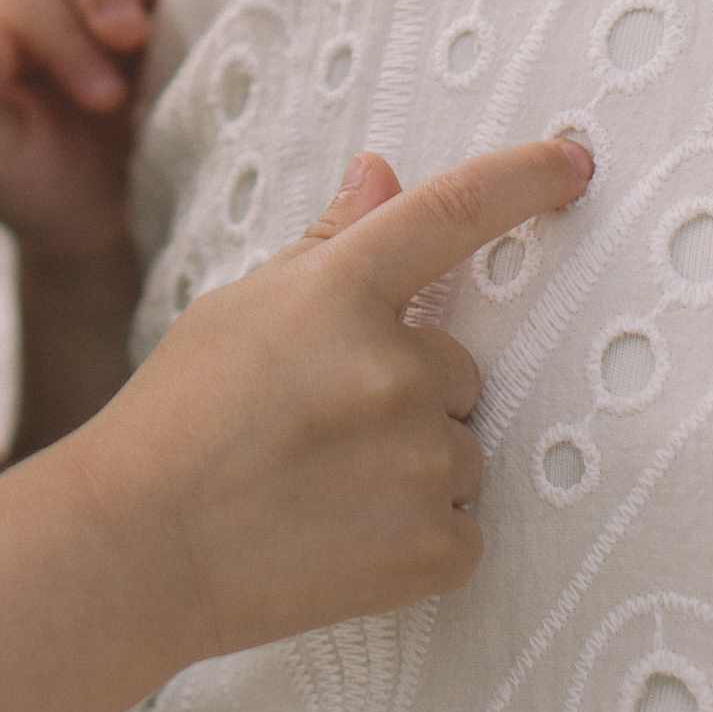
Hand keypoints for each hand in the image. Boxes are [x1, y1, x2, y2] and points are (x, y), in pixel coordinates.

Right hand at [61, 138, 593, 661]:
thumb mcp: (241, 306)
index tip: (574, 161)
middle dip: (406, 391)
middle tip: (318, 428)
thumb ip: (328, 244)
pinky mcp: (434, 547)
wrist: (138, 550)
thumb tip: (383, 174)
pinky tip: (344, 537)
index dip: (524, 177)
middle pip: (456, 367)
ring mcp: (418, 461)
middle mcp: (393, 368)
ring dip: (412, 464)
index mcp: (340, 292)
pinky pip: (466, 526)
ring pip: (459, 447)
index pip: (452, 212)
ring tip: (320, 488)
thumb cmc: (178, 417)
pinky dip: (419, 535)